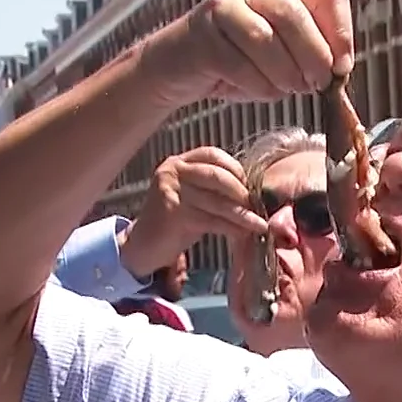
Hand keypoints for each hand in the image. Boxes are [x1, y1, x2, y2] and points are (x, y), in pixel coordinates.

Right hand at [119, 148, 269, 278]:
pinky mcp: (173, 214)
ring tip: (260, 225)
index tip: (251, 185)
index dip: (235, 168)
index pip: (212, 155)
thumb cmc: (172, 222)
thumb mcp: (191, 196)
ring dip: (243, 214)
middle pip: (217, 176)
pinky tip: (243, 234)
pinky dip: (232, 227)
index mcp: (178, 163)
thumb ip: (212, 188)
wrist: (142, 246)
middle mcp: (172, 172)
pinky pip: (212, 220)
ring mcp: (171, 191)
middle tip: (257, 207)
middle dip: (242, 192)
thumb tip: (251, 192)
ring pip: (217, 202)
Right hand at [137, 0, 354, 110]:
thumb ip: (309, 57)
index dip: (341, 33)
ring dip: (285, 73)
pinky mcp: (202, 35)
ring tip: (288, 89)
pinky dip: (256, 85)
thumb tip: (339, 72)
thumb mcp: (280, 59)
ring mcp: (223, 8)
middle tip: (318, 85)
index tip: (341, 69)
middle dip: (313, 56)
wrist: (175, 69)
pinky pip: (238, 63)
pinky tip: (259, 91)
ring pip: (265, 39)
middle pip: (295, 15)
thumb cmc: (235, 66)